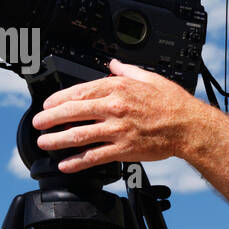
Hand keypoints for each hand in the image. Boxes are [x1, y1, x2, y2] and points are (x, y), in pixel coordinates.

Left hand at [31, 59, 205, 173]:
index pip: (80, 91)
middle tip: (38, 123)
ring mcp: (118, 130)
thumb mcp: (148, 78)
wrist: (190, 127)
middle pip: (73, 112)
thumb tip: (112, 64)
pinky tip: (65, 164)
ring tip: (44, 142)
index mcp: (118, 88)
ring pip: (79, 135)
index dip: (59, 99)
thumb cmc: (172, 103)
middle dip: (50, 119)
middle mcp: (115, 108)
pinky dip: (77, 162)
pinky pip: (94, 157)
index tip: (47, 104)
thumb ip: (126, 71)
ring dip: (57, 140)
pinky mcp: (124, 149)